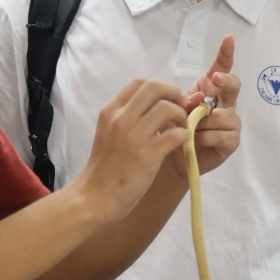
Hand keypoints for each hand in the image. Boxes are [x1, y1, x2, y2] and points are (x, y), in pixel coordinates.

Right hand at [75, 78, 191, 223]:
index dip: (160, 87)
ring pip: (168, 108)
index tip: (167, 101)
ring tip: (180, 129)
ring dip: (181, 116)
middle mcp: (121, 118)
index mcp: (110, 111)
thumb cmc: (104, 168)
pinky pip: (176, 134)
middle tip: (179, 110)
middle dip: (174, 95)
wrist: (95, 197)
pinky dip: (184, 136)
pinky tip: (180, 144)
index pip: (140, 82)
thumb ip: (128, 118)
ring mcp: (134, 135)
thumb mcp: (109, 134)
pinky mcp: (148, 154)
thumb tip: (159, 107)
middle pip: (156, 87)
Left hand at [169, 36, 241, 178]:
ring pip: (219, 115)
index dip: (226, 53)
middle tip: (216, 79)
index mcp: (212, 89)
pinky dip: (203, 137)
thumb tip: (198, 98)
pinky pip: (218, 134)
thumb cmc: (176, 127)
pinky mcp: (232, 140)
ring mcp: (231, 121)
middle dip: (225, 80)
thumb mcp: (177, 109)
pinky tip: (195, 141)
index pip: (222, 67)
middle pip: (233, 85)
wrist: (174, 156)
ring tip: (188, 130)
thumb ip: (186, 100)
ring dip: (200, 123)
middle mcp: (225, 102)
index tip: (228, 38)